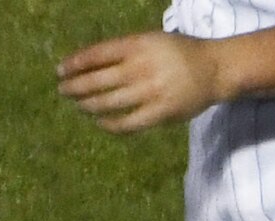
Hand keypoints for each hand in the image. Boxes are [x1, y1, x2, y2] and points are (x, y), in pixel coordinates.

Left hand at [56, 29, 219, 126]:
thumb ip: (125, 51)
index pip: (97, 54)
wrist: (214, 69)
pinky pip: (127, 123)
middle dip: (75, 86)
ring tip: (79, 105)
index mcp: (139, 45)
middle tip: (63, 90)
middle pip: (97, 80)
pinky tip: (101, 123)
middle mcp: (142, 67)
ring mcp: (150, 91)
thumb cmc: (178, 54)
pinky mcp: (159, 113)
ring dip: (88, 105)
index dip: (75, 63)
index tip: (60, 70)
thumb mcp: (152, 42)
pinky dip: (110, 125)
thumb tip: (89, 64)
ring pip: (108, 103)